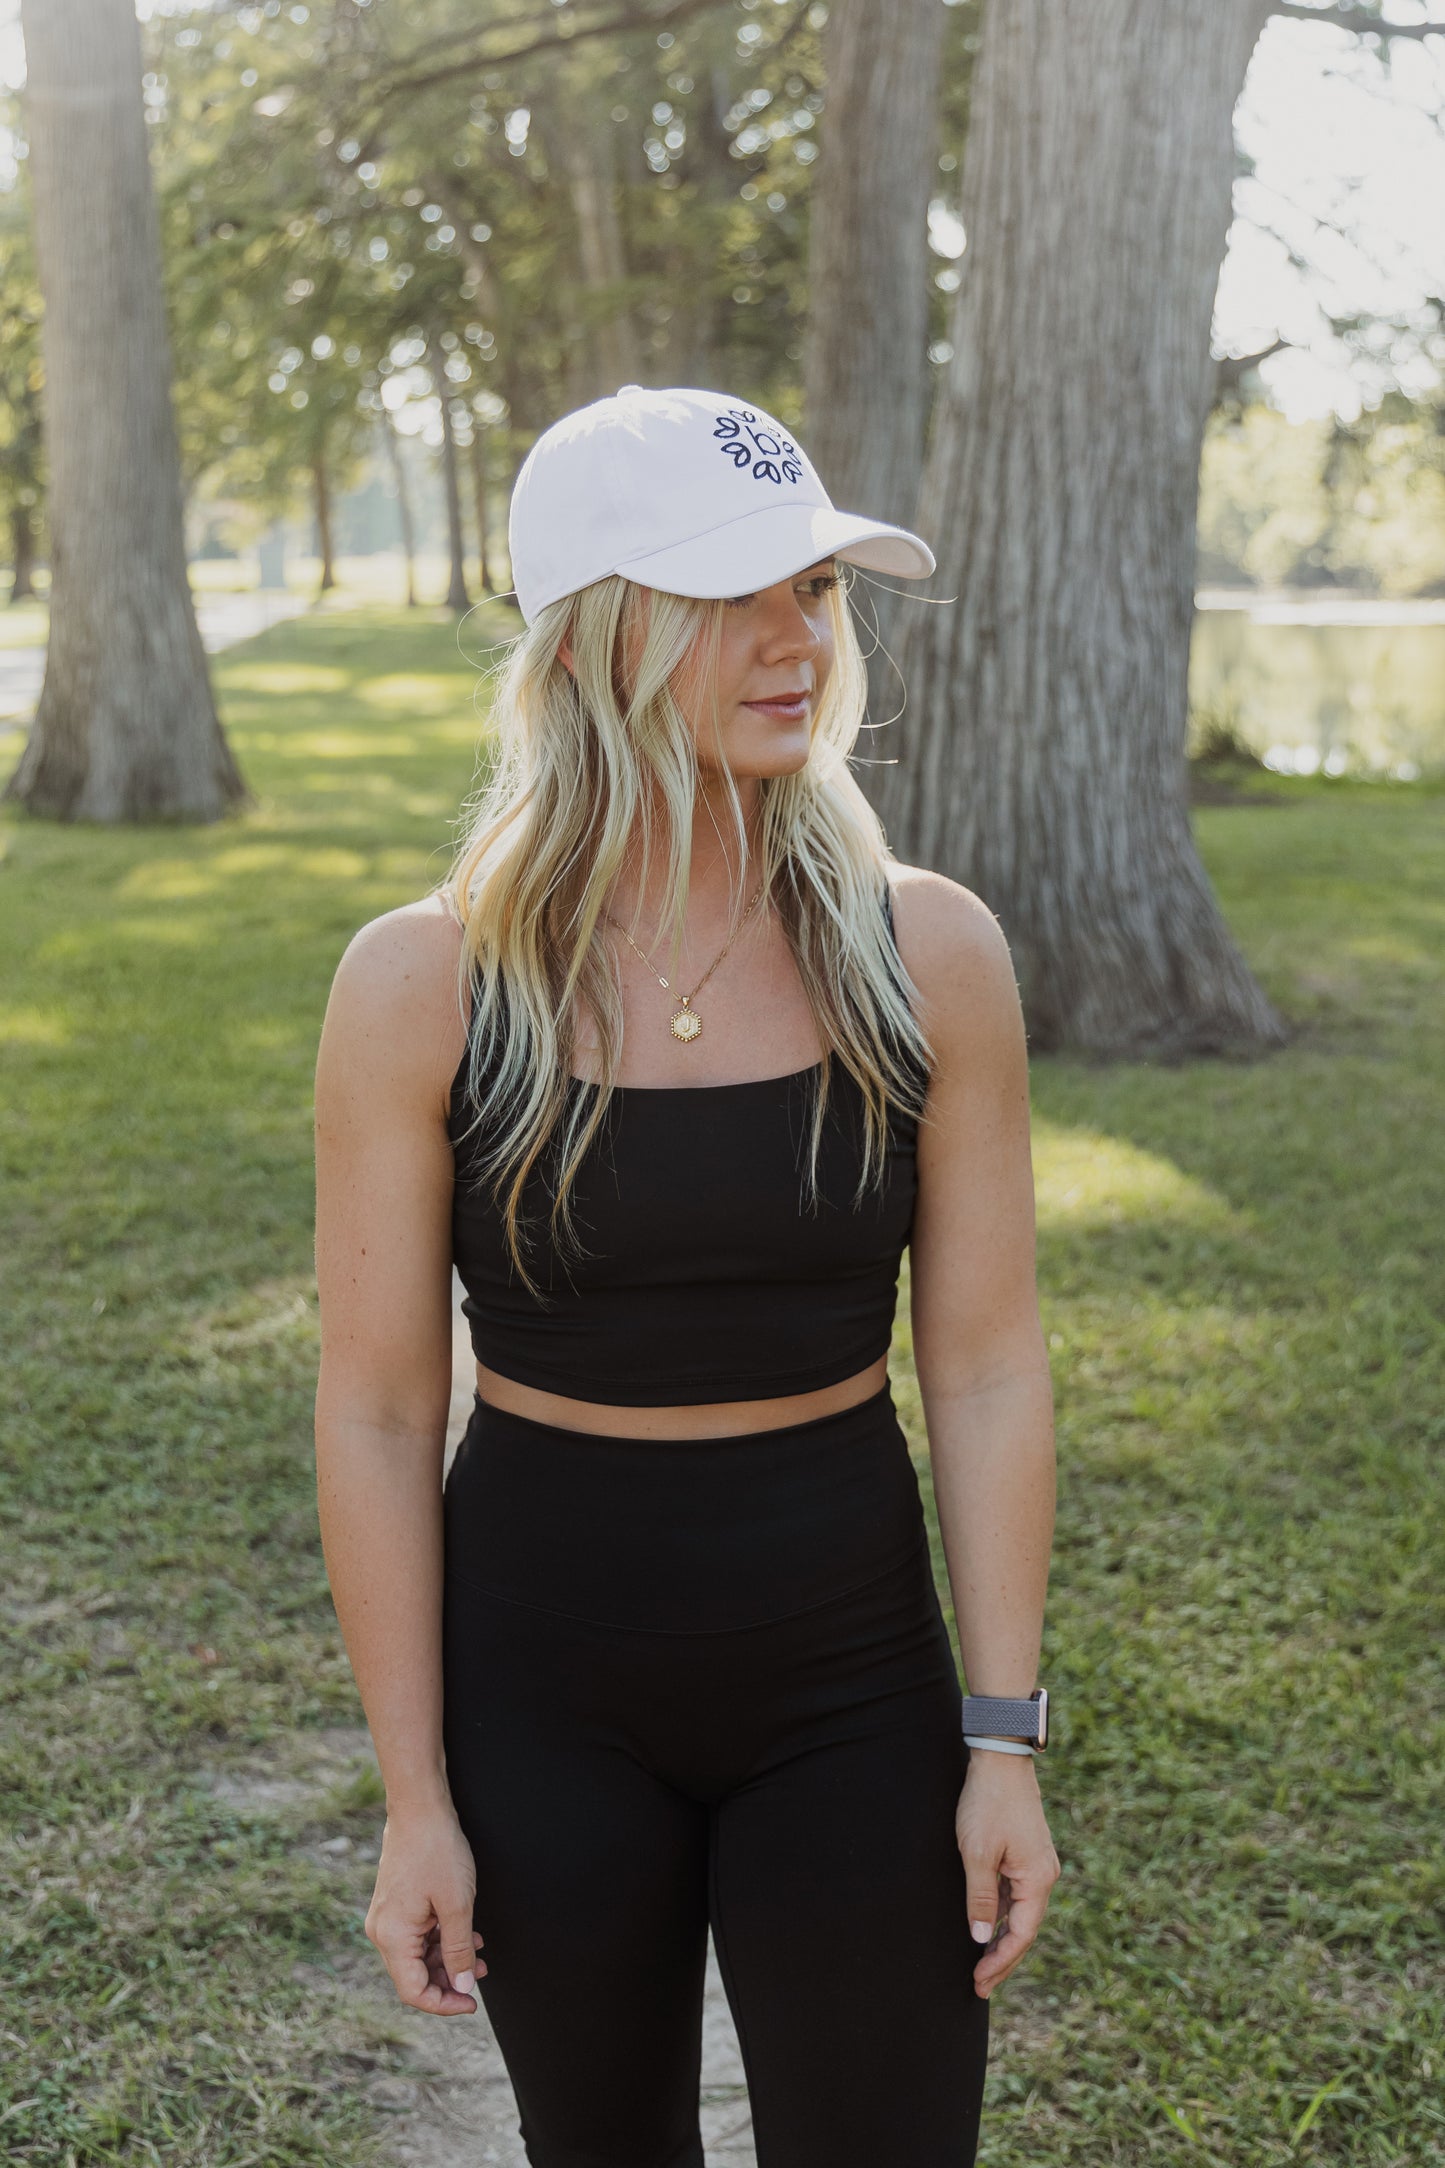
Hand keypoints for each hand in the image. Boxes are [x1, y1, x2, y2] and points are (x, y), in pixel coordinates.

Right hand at [364, 1800, 485, 2014]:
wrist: (419, 1808)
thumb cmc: (437, 1851)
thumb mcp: (457, 1905)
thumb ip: (459, 1950)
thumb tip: (462, 1986)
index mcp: (392, 1936)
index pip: (414, 1991)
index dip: (444, 2004)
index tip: (471, 2002)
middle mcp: (382, 1931)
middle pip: (414, 1975)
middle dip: (449, 1979)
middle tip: (480, 1972)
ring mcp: (387, 1916)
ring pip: (417, 1955)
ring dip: (447, 1958)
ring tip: (478, 1950)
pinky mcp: (395, 1904)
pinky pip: (416, 1935)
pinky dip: (440, 1939)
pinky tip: (465, 1932)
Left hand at [955, 1752, 1060, 1999]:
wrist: (1001, 1758)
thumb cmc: (987, 1803)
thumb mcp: (976, 1854)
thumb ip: (979, 1898)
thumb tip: (981, 1938)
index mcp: (1037, 1880)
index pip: (1021, 1935)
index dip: (1000, 1962)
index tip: (979, 1983)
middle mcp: (1044, 1875)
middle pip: (1024, 1928)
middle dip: (1002, 1958)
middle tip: (979, 1985)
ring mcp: (1037, 1863)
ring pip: (1020, 1912)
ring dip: (1002, 1937)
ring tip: (980, 1963)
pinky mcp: (1027, 1852)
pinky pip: (1016, 1893)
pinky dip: (1002, 1913)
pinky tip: (986, 1923)